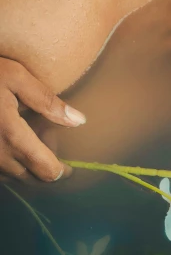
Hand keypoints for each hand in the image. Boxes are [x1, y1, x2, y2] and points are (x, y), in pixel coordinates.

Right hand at [0, 57, 85, 181]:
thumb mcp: (17, 77)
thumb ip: (47, 101)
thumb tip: (79, 121)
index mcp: (11, 134)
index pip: (44, 168)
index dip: (60, 173)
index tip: (69, 169)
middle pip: (29, 178)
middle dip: (44, 170)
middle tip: (50, 149)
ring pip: (10, 177)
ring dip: (25, 168)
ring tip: (32, 144)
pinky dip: (8, 164)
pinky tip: (12, 143)